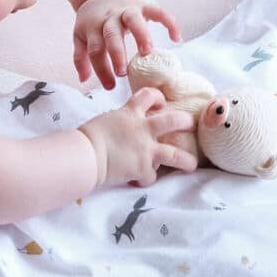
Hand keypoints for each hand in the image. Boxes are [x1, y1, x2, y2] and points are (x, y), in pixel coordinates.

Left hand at [73, 0, 181, 89]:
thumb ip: (80, 58)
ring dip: (141, 35)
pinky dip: (169, 22)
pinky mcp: (142, 5)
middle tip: (123, 73)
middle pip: (112, 35)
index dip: (101, 69)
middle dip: (117, 54)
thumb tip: (83, 80)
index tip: (110, 86)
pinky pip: (158, 11)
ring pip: (134, 20)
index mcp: (92, 27)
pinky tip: (176, 38)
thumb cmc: (91, 21)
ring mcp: (126, 10)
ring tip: (148, 52)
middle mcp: (109, 18)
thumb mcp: (80, 37)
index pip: (95, 50)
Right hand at [78, 87, 196, 187]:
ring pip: (176, 154)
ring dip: (187, 160)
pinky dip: (145, 179)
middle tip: (188, 125)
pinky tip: (138, 181)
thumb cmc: (86, 137)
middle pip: (174, 120)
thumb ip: (117, 123)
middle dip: (185, 122)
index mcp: (130, 114)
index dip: (157, 97)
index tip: (159, 104)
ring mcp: (145, 150)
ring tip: (191, 165)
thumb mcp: (104, 121)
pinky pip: (151, 177)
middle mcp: (143, 129)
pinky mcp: (142, 169)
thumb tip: (118, 130)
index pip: (148, 95)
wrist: (85, 154)